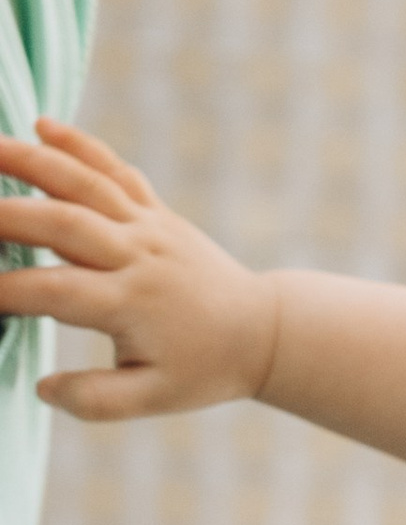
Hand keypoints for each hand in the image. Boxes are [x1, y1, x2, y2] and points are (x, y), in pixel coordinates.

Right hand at [0, 121, 278, 415]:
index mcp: (132, 303)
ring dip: (30, 161)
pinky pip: (116, 170)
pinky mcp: (156, 211)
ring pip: (85, 183)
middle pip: (62, 223)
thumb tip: (43, 388)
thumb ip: (96, 399)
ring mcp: (148, 226)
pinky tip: (43, 124)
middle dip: (3, 214)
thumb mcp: (154, 398)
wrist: (261, 332)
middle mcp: (138, 255)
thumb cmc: (203, 369)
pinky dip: (81, 144)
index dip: (5, 290)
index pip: (55, 291)